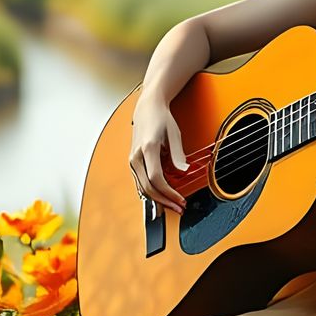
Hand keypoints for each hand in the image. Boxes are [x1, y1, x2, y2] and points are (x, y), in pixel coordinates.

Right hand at [128, 94, 190, 213]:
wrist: (148, 108)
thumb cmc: (161, 119)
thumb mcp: (175, 134)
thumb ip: (178, 154)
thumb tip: (184, 171)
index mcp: (147, 148)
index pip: (156, 179)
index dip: (169, 193)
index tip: (181, 199)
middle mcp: (136, 156)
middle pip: (148, 188)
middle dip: (164, 201)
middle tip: (179, 207)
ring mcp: (132, 160)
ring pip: (143, 188)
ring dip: (158, 199)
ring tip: (173, 205)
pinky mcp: (133, 163)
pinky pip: (141, 183)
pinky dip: (152, 192)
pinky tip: (163, 197)